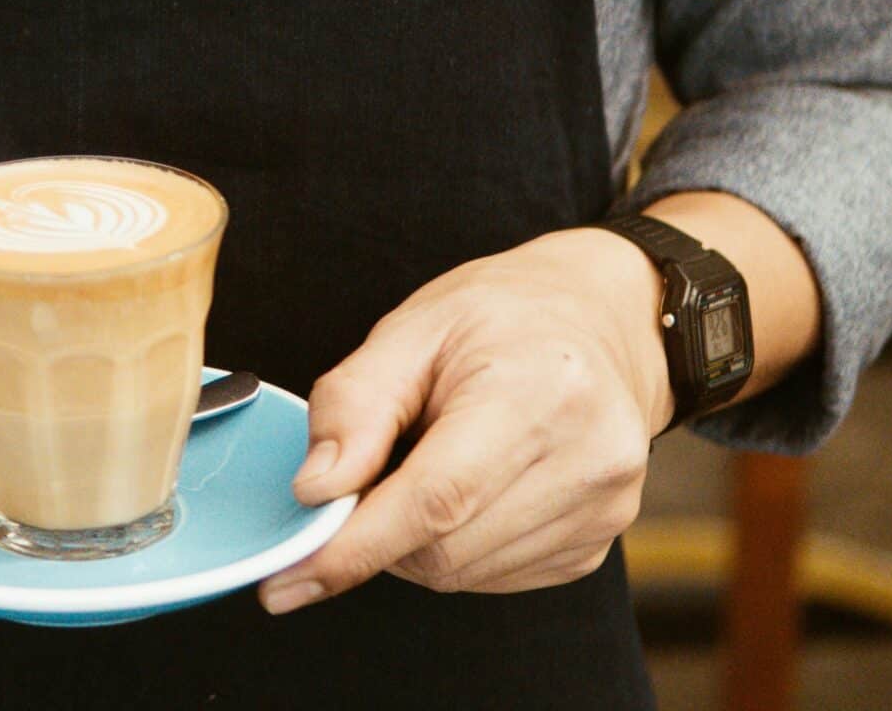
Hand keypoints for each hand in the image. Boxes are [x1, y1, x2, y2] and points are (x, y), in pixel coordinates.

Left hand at [258, 227, 672, 614]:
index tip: (290, 575)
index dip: (355, 545)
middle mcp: (587, 458)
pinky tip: (463, 487)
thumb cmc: (500, 315)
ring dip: (414, 540)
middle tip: (362, 474)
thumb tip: (314, 490)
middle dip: (376, 531)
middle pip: (442, 548)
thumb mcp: (413, 327)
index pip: (435, 498)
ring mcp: (601, 510)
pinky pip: (493, 577)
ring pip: (463, 574)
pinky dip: (453, 547)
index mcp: (539, 389)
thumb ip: (354, 406)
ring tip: (425, 459)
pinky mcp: (593, 543)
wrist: (595, 319)